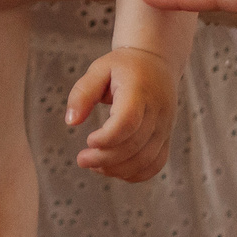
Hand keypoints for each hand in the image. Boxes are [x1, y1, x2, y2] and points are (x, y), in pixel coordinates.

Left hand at [66, 48, 179, 182]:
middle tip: (81, 160)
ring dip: (118, 169)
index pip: (128, 122)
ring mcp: (165, 126)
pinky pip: (155, 164)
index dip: (107, 138)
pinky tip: (113, 170)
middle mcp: (157, 111)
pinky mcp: (166, 137)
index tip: (88, 140)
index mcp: (139, 91)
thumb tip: (71, 121)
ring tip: (94, 166)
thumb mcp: (98, 70)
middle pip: (134, 145)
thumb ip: (82, 93)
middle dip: (105, 159)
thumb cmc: (122, 67)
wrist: (156, 62)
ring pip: (146, 160)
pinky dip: (135, 174)